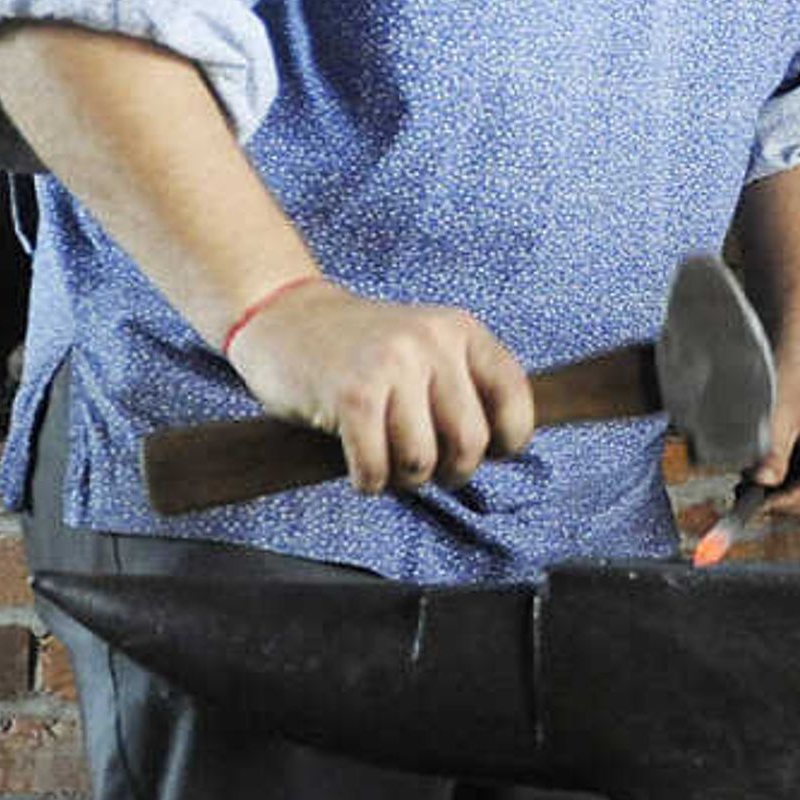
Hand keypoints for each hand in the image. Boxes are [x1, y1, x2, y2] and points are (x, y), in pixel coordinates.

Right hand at [223, 279, 536, 494]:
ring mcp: (390, 366)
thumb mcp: (427, 346)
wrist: (285, 317)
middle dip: (451, 471)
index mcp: (460, 330)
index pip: (514, 398)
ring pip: (422, 461)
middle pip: (470, 442)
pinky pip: (376, 468)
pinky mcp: (350, 394)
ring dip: (405, 478)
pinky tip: (362, 468)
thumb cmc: (361, 348)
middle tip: (427, 467)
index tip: (487, 453)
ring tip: (388, 461)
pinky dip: (370, 482)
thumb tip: (502, 450)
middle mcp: (431, 342)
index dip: (508, 441)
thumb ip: (466, 386)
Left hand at [751, 346, 799, 520]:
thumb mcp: (781, 412)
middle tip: (749, 502)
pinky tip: (761, 479)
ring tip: (751, 488)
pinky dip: (784, 487)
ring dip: (784, 498)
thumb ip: (773, 451)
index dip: (786, 502)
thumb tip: (762, 483)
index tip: (756, 506)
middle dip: (785, 504)